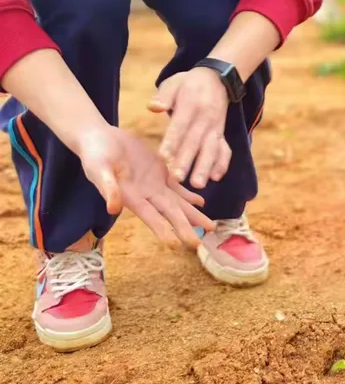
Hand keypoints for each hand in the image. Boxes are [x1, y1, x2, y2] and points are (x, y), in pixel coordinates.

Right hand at [78, 125, 213, 247]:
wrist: (99, 138)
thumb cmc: (94, 154)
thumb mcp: (98, 168)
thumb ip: (107, 187)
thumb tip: (113, 209)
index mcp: (131, 197)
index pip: (150, 217)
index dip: (162, 230)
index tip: (175, 245)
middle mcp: (146, 195)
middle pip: (170, 214)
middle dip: (185, 228)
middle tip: (200, 245)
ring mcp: (154, 184)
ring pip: (178, 203)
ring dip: (193, 215)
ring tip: (210, 228)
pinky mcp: (159, 171)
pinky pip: (177, 186)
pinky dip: (189, 195)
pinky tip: (201, 203)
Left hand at [148, 68, 231, 188]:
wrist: (216, 79)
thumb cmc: (188, 84)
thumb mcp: (174, 83)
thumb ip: (163, 96)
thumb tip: (153, 107)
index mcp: (190, 105)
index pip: (180, 126)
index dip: (172, 142)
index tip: (164, 157)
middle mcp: (205, 119)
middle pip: (195, 142)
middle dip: (187, 160)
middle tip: (178, 178)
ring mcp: (215, 128)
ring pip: (211, 149)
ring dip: (205, 167)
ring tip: (198, 184)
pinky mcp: (221, 135)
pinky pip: (225, 150)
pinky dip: (222, 164)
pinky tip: (216, 178)